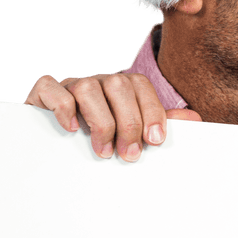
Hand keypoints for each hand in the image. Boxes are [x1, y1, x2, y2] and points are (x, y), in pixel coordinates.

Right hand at [25, 73, 200, 160]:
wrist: (50, 135)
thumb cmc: (99, 133)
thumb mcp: (131, 130)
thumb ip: (159, 123)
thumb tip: (195, 119)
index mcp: (121, 87)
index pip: (141, 86)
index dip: (152, 111)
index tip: (154, 141)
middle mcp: (97, 81)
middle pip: (119, 85)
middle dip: (128, 123)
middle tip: (128, 155)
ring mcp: (69, 84)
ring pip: (88, 87)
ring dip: (100, 122)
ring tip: (103, 151)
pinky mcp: (42, 92)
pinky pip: (50, 88)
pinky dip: (62, 108)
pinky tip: (72, 129)